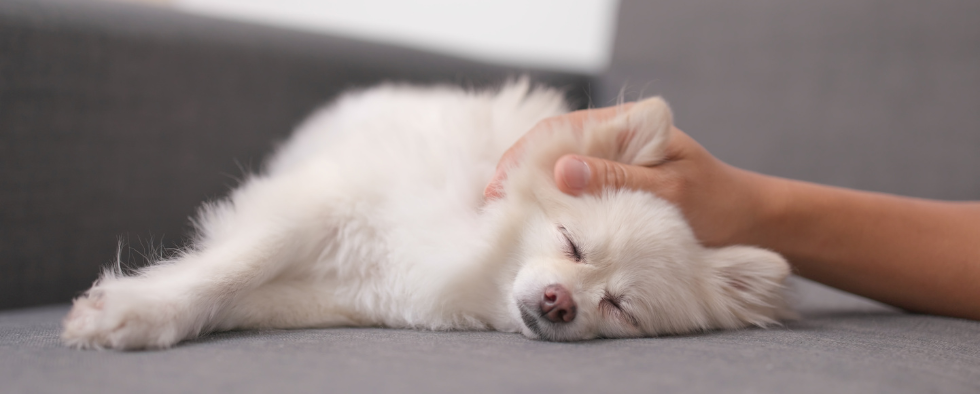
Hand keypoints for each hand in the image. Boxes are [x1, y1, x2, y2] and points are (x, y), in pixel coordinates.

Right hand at [484, 105, 774, 247]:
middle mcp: (619, 140)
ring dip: (533, 192)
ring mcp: (617, 164)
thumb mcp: (668, 194)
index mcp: (632, 126)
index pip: (562, 131)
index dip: (524, 158)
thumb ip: (616, 180)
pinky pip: (577, 192)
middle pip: (554, 149)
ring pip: (562, 173)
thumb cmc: (718, 207)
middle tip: (491, 208)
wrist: (754, 228)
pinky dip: (554, 207)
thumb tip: (560, 171)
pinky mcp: (618, 188)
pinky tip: (535, 223)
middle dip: (520, 176)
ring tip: (504, 217)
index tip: (499, 187)